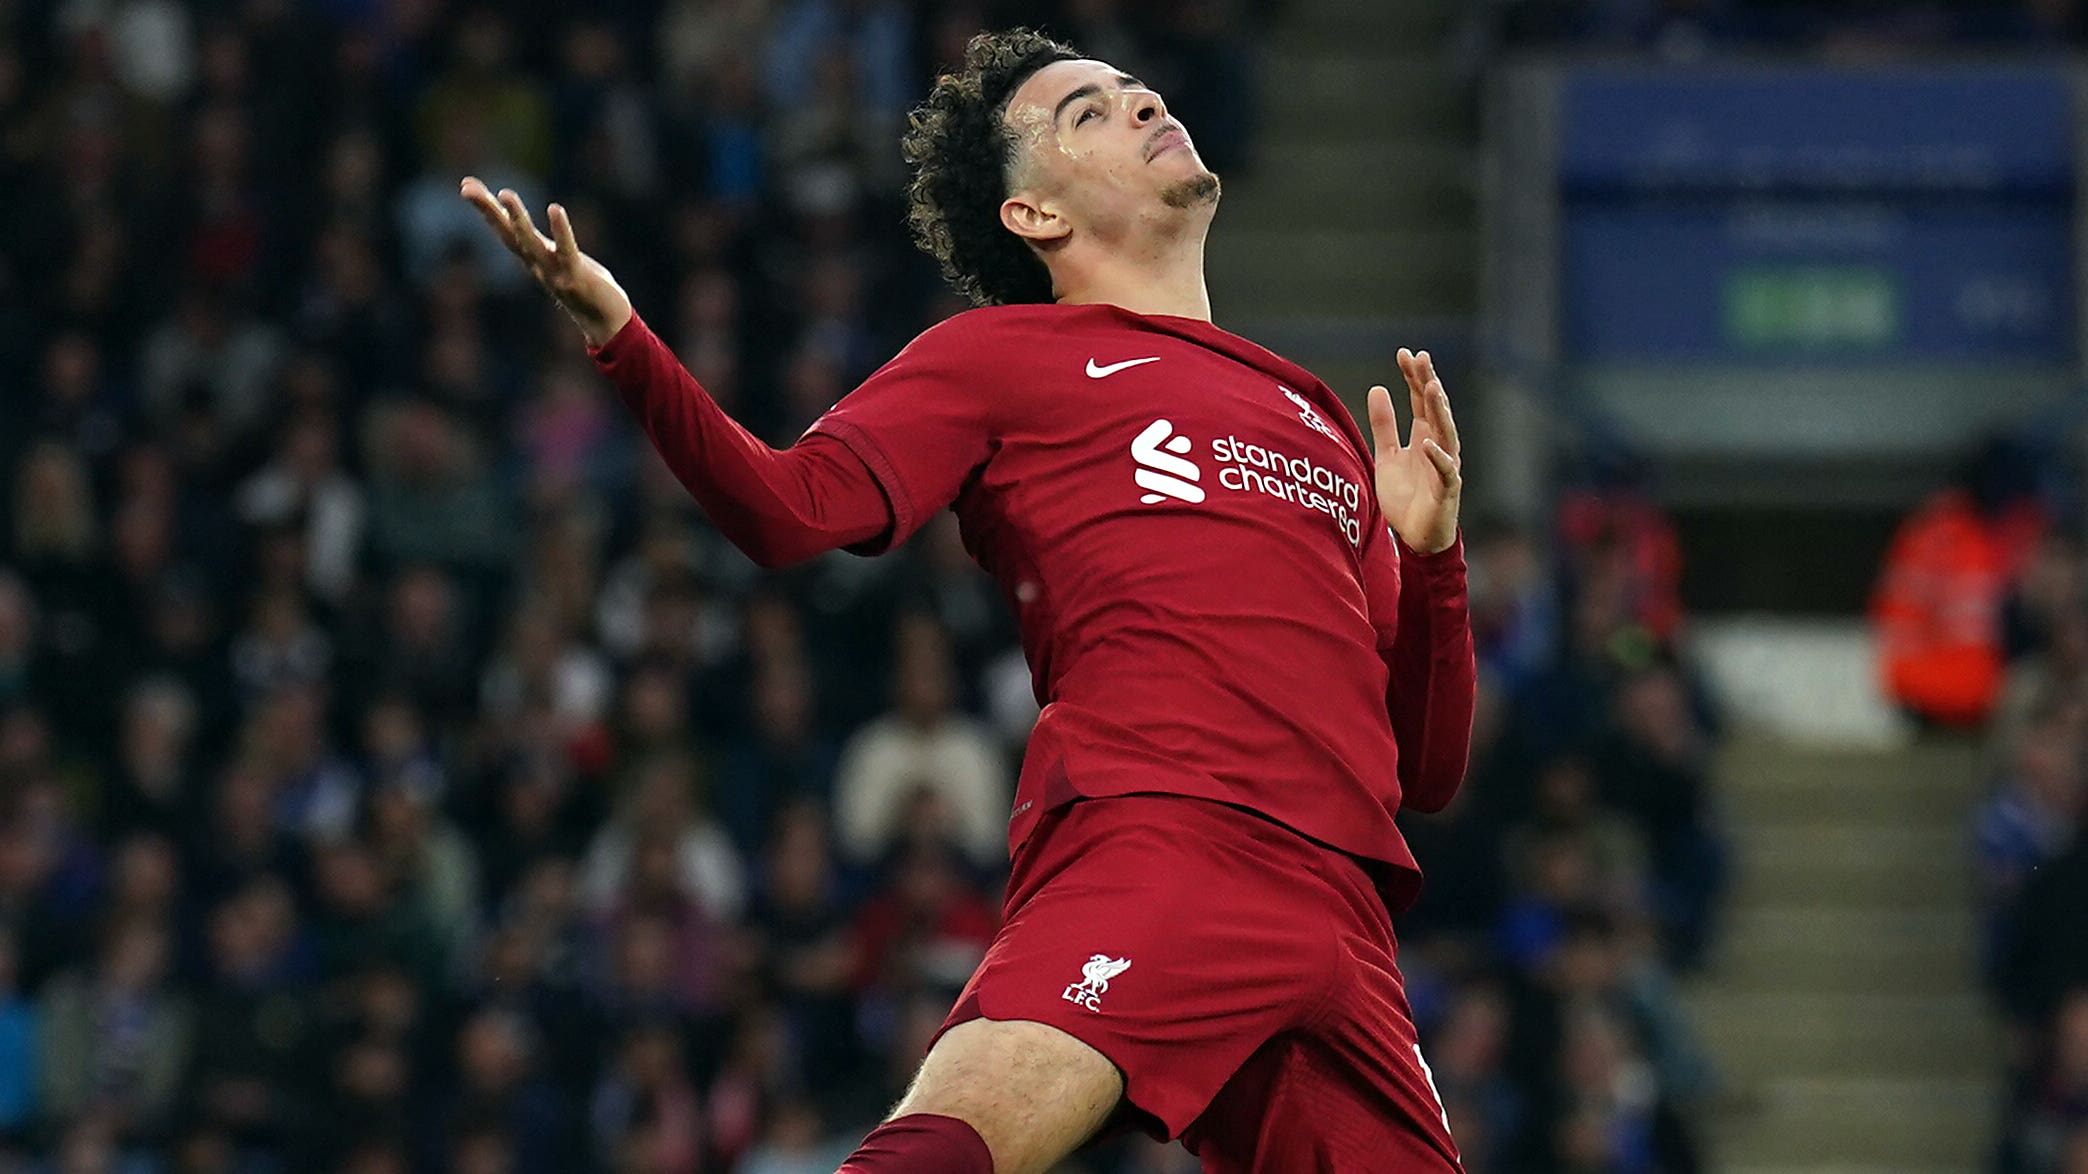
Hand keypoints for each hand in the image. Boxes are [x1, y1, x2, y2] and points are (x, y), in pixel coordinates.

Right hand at [460, 177, 632, 347]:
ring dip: (517, 218)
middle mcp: (537, 265)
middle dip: (487, 211)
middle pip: (507, 234)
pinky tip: (554, 209)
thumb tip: (526, 229)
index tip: (466, 184)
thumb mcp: (558, 261)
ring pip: (531, 242)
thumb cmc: (585, 288)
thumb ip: (541, 247)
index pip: (504, 229)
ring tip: (504, 193)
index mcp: (533, 258)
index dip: (486, 208)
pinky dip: (560, 230)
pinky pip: (566, 250)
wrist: (607, 324)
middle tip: (466, 188)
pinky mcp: (577, 277)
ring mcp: (554, 272)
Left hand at [1366, 348, 1461, 554]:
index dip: (1414, 377)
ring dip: (1440, 411)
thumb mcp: (1386, 456)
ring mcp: (1444, 467)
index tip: (1405, 353)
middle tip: (1421, 357)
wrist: (1415, 538)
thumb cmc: (1406, 497)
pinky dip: (1437, 457)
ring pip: (1446, 433)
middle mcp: (1438, 447)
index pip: (1421, 400)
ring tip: (1431, 388)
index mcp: (1424, 437)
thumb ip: (1383, 425)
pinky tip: (1428, 443)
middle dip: (1428, 383)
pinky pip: (1445, 472)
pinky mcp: (1446, 491)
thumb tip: (1376, 389)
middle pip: (1435, 409)